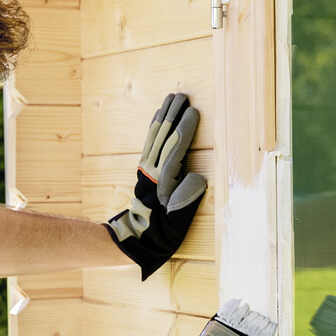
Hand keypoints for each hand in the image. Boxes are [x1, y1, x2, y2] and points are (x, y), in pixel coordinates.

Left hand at [106, 93, 206, 279]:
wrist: (137, 240)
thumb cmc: (162, 232)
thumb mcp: (177, 221)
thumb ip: (187, 199)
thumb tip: (198, 177)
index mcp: (162, 182)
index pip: (175, 149)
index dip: (185, 130)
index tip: (194, 112)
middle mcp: (151, 171)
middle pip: (163, 136)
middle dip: (173, 115)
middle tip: (183, 96)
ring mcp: (145, 169)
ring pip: (155, 136)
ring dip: (164, 116)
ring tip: (172, 98)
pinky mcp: (143, 171)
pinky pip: (150, 142)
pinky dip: (155, 127)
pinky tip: (159, 117)